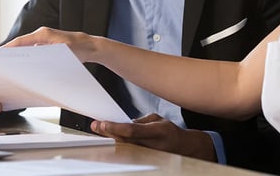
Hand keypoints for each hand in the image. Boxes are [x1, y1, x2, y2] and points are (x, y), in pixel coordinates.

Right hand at [3, 27, 97, 62]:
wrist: (89, 47)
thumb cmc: (78, 48)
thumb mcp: (62, 51)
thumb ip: (47, 53)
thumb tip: (32, 58)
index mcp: (43, 34)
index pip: (21, 41)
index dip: (8, 48)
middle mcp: (42, 36)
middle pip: (21, 45)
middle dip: (11, 54)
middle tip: (0, 65)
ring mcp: (44, 42)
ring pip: (27, 50)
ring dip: (19, 58)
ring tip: (10, 69)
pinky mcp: (47, 47)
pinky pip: (33, 53)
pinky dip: (28, 60)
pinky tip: (25, 70)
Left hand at [90, 114, 216, 161]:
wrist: (183, 148)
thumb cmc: (170, 132)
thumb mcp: (158, 119)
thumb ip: (142, 120)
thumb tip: (126, 124)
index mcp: (157, 132)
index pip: (132, 130)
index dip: (116, 128)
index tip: (104, 123)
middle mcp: (151, 145)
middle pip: (125, 140)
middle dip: (108, 132)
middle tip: (95, 126)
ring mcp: (148, 154)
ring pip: (124, 148)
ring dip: (110, 140)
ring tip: (99, 131)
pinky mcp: (145, 159)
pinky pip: (128, 152)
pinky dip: (117, 147)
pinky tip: (109, 141)